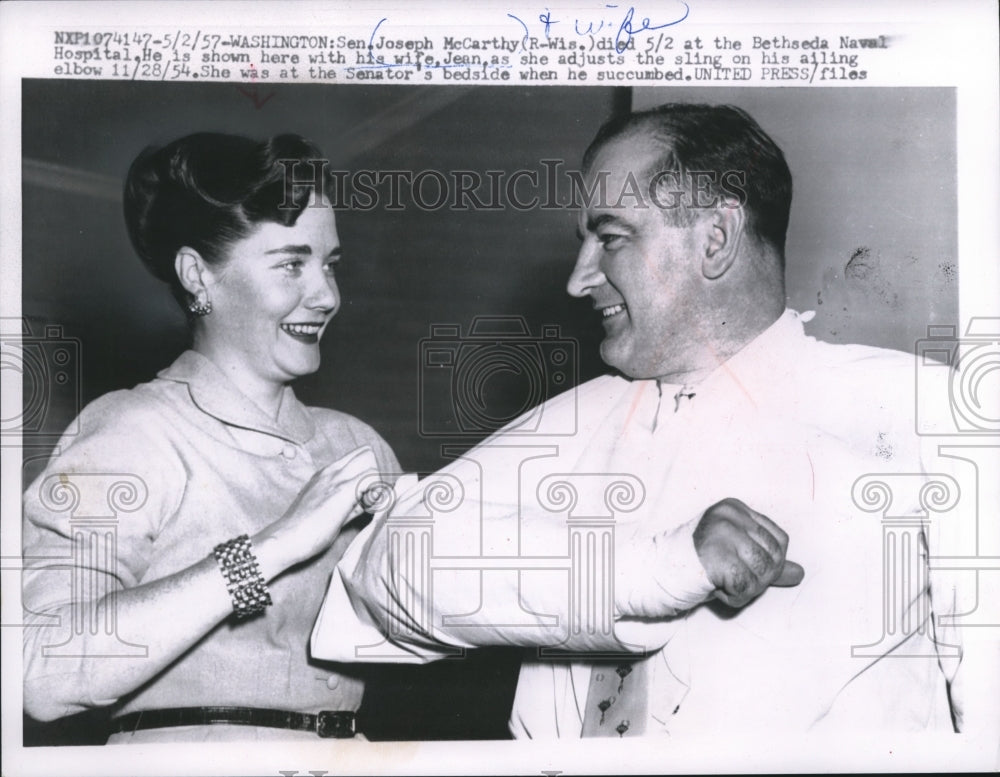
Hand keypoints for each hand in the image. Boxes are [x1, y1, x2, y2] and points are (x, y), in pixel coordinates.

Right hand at [254, 446, 378, 575]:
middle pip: (367, 453)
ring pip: (371, 462)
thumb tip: (367, 502)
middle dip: (375, 474)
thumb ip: (348, 503)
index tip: (364, 497)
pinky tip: (366, 511)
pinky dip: (375, 493)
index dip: (368, 473)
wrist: (286, 538)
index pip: (357, 456)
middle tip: (369, 498)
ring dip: (375, 483)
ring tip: (367, 506)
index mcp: (326, 473)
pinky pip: (371, 478)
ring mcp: (336, 479)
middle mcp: (331, 471)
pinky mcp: (342, 491)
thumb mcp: (327, 509)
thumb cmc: (304, 529)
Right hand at [693, 498, 804, 607]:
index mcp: (734, 509)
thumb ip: (765, 561)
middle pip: (774, 556)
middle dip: (760, 579)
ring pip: (762, 571)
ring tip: (725, 585)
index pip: (779, 539)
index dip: (770, 563)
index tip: (746, 570)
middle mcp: (729, 516)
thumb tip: (799, 573)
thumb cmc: (695, 564)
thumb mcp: (734, 555)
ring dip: (748, 589)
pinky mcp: (715, 556)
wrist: (655, 572)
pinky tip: (717, 590)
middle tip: (735, 582)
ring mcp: (721, 533)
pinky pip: (744, 585)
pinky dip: (735, 597)